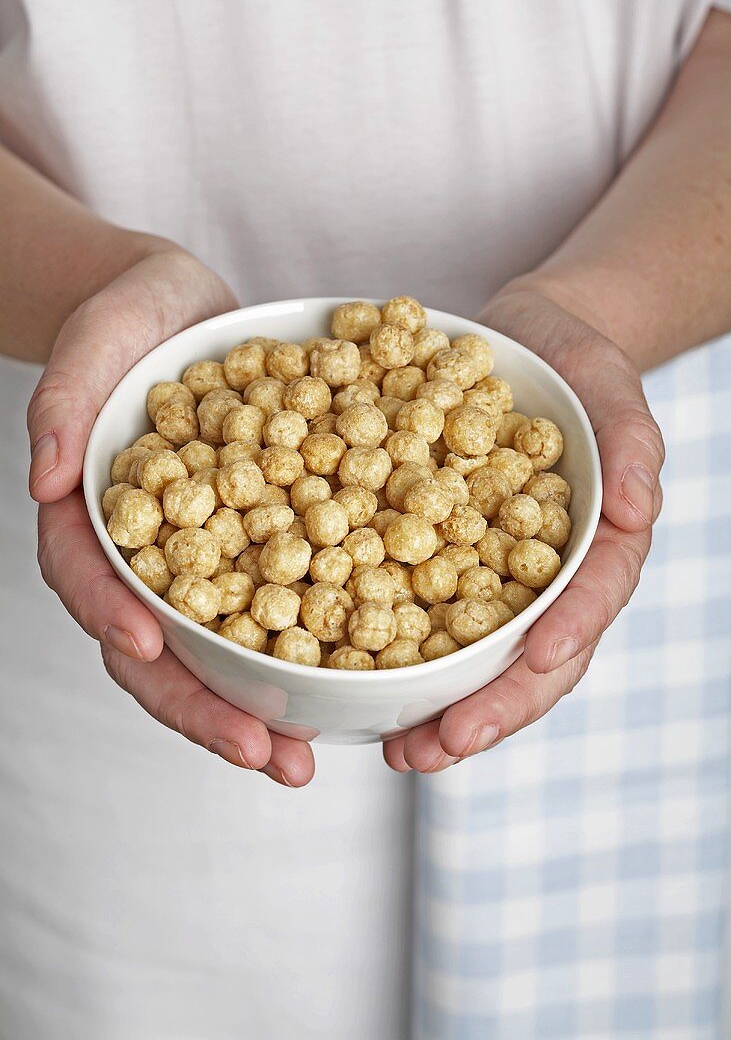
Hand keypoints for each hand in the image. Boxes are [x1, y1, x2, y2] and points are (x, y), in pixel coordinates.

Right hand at [28, 245, 314, 785]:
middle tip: (260, 755)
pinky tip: (349, 688)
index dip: (112, 618)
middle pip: (159, 648)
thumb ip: (64, 400)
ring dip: (257, 708)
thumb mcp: (95, 339)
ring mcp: (202, 562)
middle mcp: (147, 557)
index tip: (147, 647)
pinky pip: (278, 607)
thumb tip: (43, 476)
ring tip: (304, 759)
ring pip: (219, 650)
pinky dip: (308, 652)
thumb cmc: (131, 319)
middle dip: (201, 706)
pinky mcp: (256, 548)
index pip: (90, 582)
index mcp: (95, 520)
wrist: (190, 314)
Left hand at [384, 289, 663, 773]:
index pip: (589, 600)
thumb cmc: (577, 367)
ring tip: (396, 749)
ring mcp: (484, 574)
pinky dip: (382, 646)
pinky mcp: (431, 556)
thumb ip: (630, 442)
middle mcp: (537, 577)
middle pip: (526, 657)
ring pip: (467, 654)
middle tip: (439, 747)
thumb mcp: (610, 386)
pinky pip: (409, 605)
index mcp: (591, 547)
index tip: (537, 660)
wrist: (519, 344)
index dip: (567, 633)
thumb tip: (638, 508)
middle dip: (488, 708)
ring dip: (433, 707)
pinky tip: (345, 677)